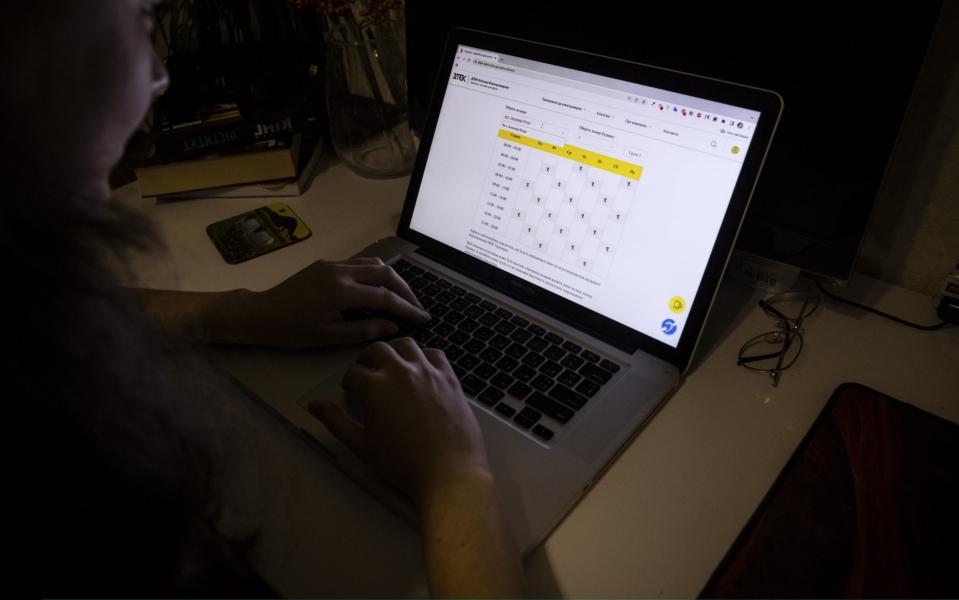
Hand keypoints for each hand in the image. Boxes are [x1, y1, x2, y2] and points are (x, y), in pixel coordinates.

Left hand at [228, 257, 430, 347]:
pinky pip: (359, 263)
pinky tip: (379, 288)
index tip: (424, 318)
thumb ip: (364, 331)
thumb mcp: (329, 337)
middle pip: (385, 273)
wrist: (260, 314)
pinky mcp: (327, 264)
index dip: (407, 308)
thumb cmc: (292, 331)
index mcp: (342, 292)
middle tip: (416, 307)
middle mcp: (341, 271)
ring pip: (373, 263)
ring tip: (401, 297)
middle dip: (405, 290)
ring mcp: (333, 264)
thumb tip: (393, 326)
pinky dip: (375, 273)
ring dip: (392, 279)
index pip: (385, 297)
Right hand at [308, 338, 490, 506]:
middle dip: (367, 359)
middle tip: (367, 374)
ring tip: (392, 364)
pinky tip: (421, 368)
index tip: (351, 392)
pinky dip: (424, 356)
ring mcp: (428, 371)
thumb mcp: (361, 445)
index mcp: (375, 387)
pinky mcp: (450, 377)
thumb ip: (336, 422)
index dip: (349, 382)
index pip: (354, 373)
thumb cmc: (401, 463)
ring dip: (394, 350)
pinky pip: (435, 354)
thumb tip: (314, 405)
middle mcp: (400, 371)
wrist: (448, 472)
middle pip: (378, 350)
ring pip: (406, 344)